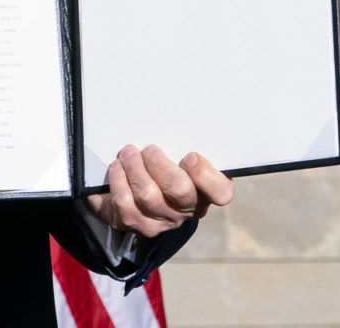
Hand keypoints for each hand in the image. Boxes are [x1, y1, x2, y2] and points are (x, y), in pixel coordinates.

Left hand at [85, 146, 234, 238]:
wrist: (136, 191)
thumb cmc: (165, 165)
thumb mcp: (179, 153)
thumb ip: (183, 142)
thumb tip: (176, 115)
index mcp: (206, 189)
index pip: (221, 192)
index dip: (207, 176)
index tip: (190, 156)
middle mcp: (187, 209)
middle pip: (179, 191)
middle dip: (160, 165)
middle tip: (149, 149)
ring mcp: (163, 220)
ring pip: (148, 197)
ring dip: (135, 169)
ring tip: (128, 153)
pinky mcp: (138, 225)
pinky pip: (126, 205)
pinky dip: (119, 182)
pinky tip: (118, 168)